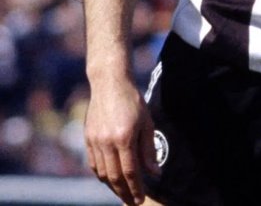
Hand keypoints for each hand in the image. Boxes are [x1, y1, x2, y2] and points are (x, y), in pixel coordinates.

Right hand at [84, 76, 159, 204]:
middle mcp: (107, 142)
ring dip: (112, 186)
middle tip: (132, 202)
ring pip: (102, 173)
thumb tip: (155, 173)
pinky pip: (94, 164)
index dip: (135, 188)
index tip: (140, 199)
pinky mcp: (88, 138)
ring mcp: (95, 141)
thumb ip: (149, 149)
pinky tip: (110, 178)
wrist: (110, 83)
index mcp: (124, 137)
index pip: (130, 172)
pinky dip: (102, 174)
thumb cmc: (133, 101)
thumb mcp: (147, 122)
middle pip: (114, 177)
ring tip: (123, 192)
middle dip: (124, 193)